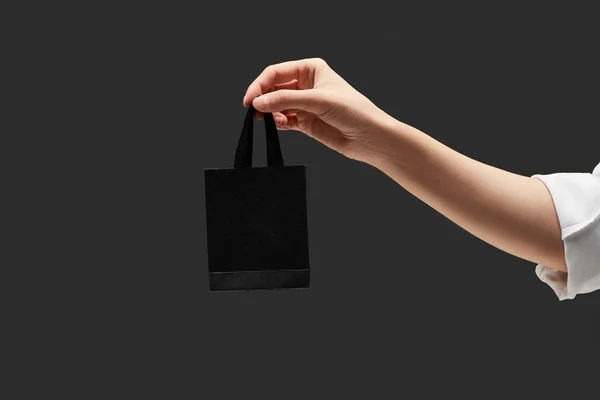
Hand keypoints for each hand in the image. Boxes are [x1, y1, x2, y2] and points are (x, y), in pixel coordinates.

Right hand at [243, 58, 393, 161]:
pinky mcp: (305, 122)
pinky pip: (284, 120)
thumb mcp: (318, 100)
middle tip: (254, 111)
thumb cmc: (353, 110)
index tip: (250, 99)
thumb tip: (259, 102)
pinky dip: (278, 123)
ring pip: (277, 105)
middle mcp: (306, 85)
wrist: (369, 137)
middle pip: (274, 88)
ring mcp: (305, 104)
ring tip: (270, 120)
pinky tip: (279, 125)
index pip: (276, 72)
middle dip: (264, 99)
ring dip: (270, 113)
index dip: (260, 84)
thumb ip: (286, 100)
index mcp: (311, 69)